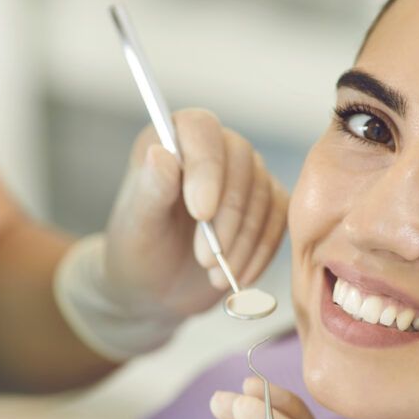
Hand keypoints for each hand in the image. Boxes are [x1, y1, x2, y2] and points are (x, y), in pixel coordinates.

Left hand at [102, 109, 288, 316]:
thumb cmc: (139, 251)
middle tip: (205, 259)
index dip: (207, 166)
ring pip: (264, 191)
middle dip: (228, 215)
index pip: (201, 129)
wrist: (158, 288)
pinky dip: (262, 250)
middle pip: (241, 160)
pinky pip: (280, 217)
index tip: (201, 213)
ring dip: (244, 239)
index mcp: (172, 141)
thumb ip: (151, 189)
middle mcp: (212, 150)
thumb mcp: (138, 226)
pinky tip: (239, 276)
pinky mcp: (265, 205)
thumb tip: (160, 153)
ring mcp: (243, 176)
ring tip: (216, 275)